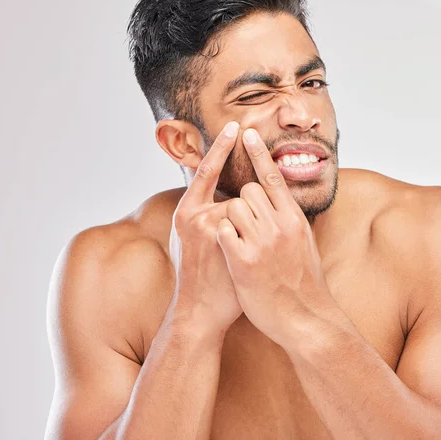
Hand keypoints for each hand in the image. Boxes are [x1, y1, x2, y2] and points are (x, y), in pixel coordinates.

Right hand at [169, 121, 243, 334]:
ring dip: (249, 232)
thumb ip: (206, 215)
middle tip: (230, 247)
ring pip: (244, 212)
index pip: (207, 172)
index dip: (221, 148)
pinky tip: (237, 259)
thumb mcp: (194, 241)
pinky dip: (255, 239)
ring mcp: (209, 227)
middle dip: (242, 218)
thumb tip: (228, 198)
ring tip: (231, 260)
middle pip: (233, 196)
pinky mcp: (224, 241)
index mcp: (185, 212)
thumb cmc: (204, 277)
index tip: (236, 126)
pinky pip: (251, 227)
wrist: (201, 313)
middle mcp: (192, 214)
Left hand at [216, 128, 334, 347]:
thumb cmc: (303, 282)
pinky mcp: (243, 261)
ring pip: (233, 208)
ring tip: (242, 244)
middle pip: (248, 190)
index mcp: (295, 219)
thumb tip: (279, 200)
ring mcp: (261, 242)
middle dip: (242, 203)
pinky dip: (223, 238)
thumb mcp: (304, 243)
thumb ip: (290, 219)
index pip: (274, 177)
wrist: (305, 318)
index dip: (258, 153)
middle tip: (248, 227)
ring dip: (231, 221)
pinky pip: (223, 232)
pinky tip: (232, 254)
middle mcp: (280, 226)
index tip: (245, 132)